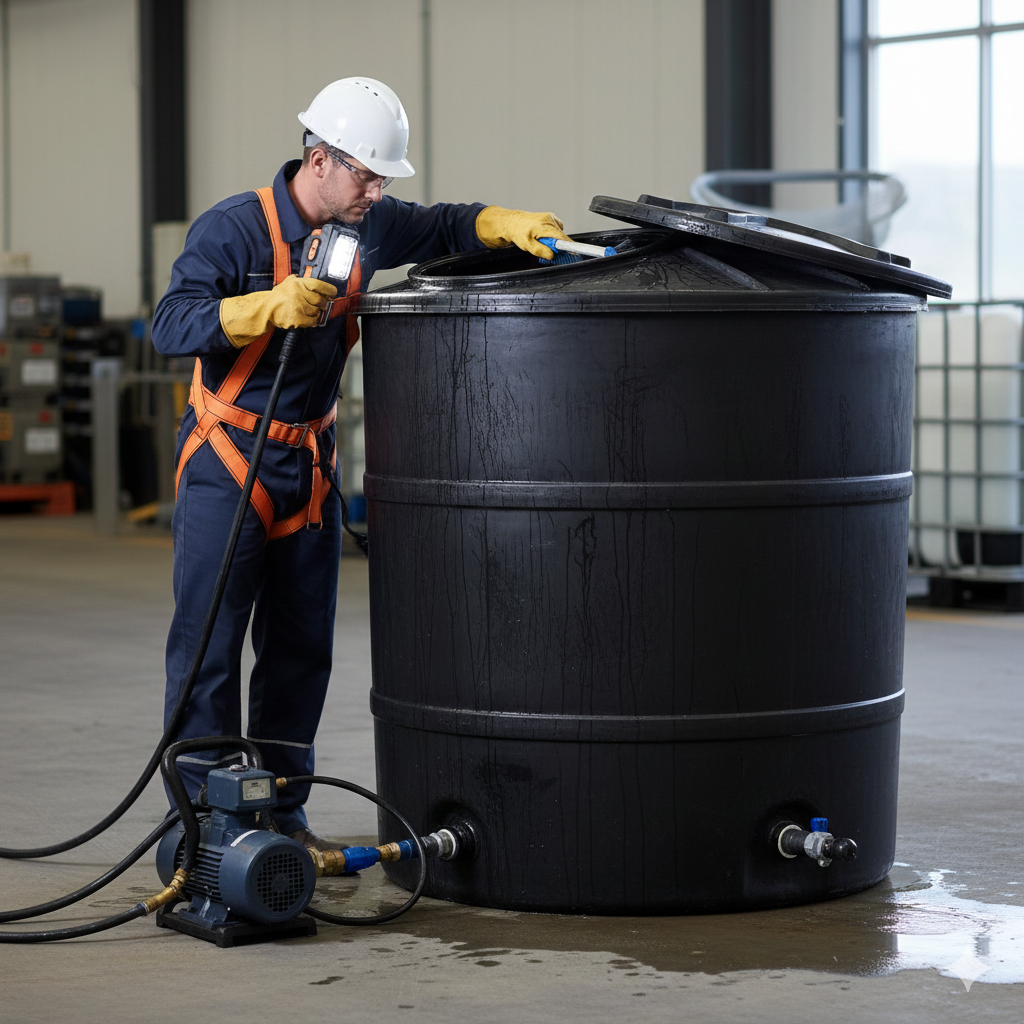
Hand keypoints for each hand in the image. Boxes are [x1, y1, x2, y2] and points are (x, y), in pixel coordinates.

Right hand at [219, 275, 337, 347]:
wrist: (265, 308)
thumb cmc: (279, 296)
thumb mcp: (288, 283)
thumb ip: (301, 281)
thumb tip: (319, 285)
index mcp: (298, 283)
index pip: (319, 285)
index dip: (329, 290)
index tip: (333, 294)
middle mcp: (298, 293)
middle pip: (320, 300)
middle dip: (322, 304)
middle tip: (321, 306)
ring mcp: (298, 306)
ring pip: (316, 312)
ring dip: (316, 313)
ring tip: (309, 312)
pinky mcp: (297, 318)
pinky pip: (312, 321)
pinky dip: (313, 321)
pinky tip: (309, 320)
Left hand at [476, 206, 571, 259]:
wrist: (512, 222)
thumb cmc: (518, 232)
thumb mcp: (529, 246)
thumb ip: (542, 251)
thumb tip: (553, 255)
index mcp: (544, 226)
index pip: (561, 237)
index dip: (569, 246)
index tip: (574, 253)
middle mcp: (549, 219)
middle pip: (561, 236)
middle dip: (557, 245)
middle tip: (546, 249)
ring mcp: (550, 217)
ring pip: (559, 233)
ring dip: (554, 239)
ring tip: (541, 240)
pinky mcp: (550, 218)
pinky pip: (557, 229)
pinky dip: (553, 234)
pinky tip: (544, 236)